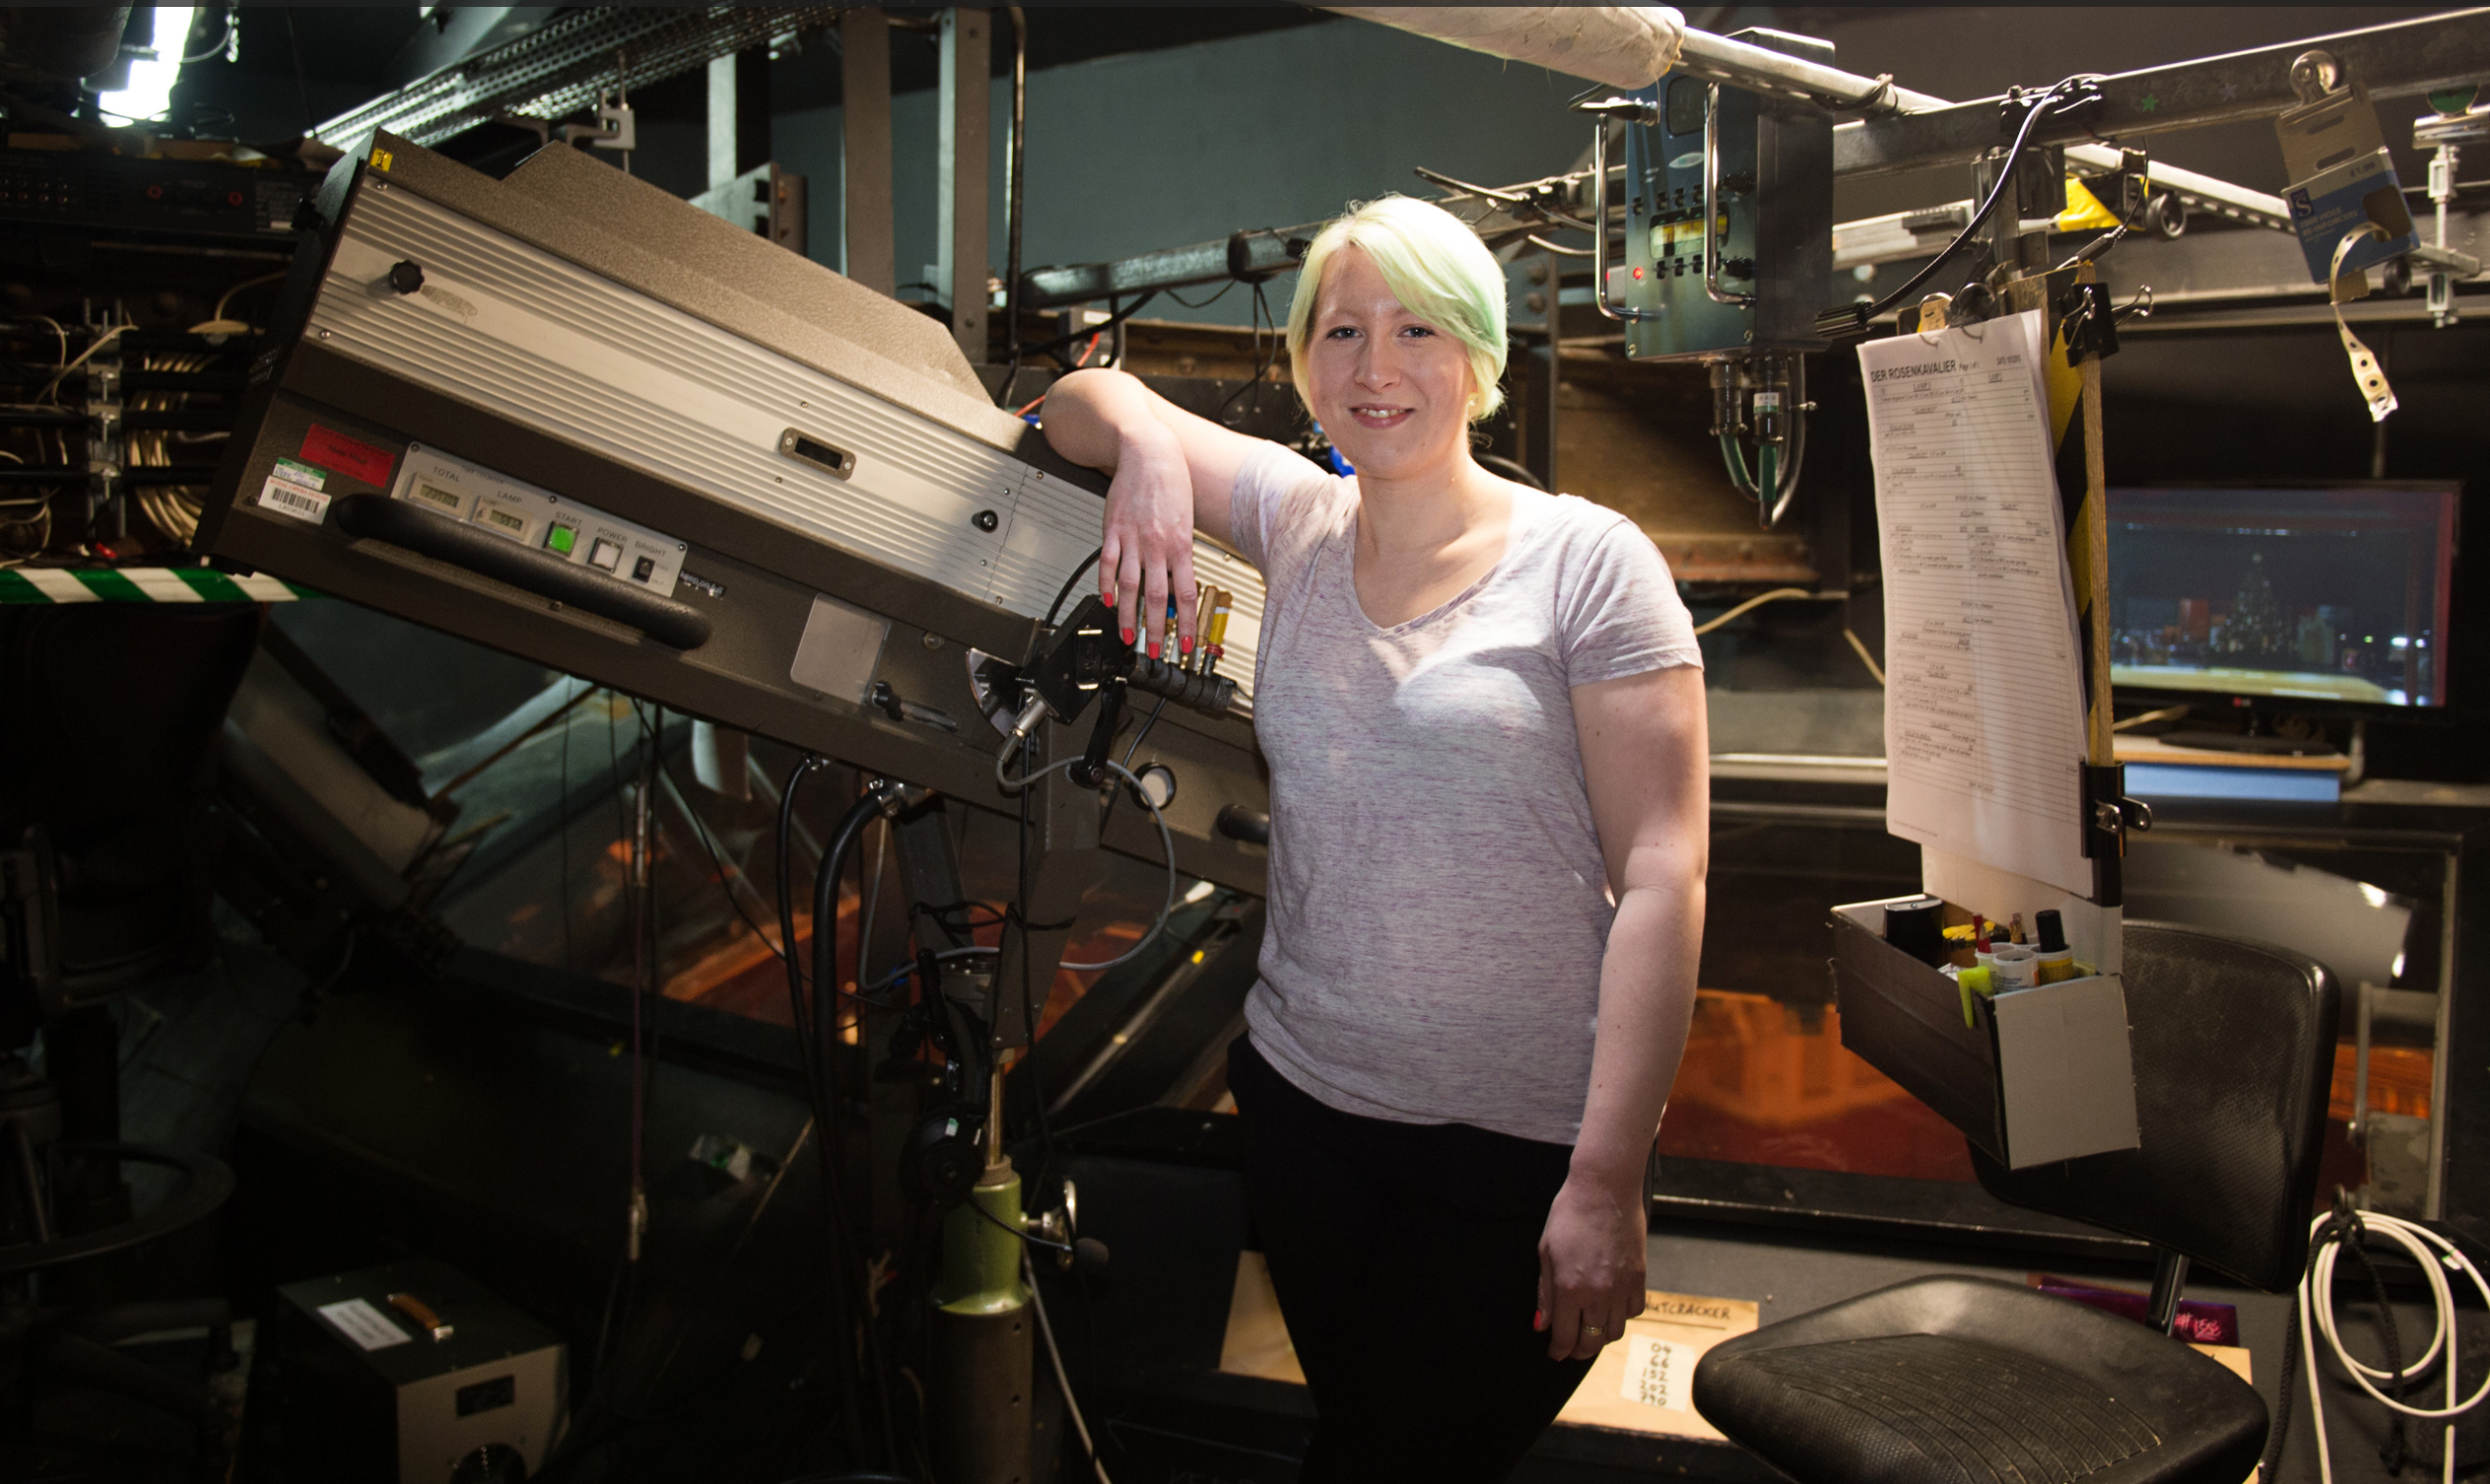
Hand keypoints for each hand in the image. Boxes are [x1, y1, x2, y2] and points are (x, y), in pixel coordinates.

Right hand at [1099, 425, 1198, 660]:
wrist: (1149, 451)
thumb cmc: (1172, 482)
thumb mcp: (1186, 520)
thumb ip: (1181, 552)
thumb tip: (1178, 581)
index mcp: (1181, 544)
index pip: (1186, 593)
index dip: (1188, 623)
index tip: (1188, 645)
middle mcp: (1157, 544)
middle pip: (1157, 597)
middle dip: (1156, 629)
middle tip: (1153, 651)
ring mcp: (1133, 538)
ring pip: (1130, 586)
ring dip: (1129, 615)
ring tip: (1128, 635)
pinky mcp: (1113, 529)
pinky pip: (1108, 563)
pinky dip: (1106, 585)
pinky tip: (1108, 601)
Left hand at [1535, 1167, 1646, 1360]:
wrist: (1605, 1188)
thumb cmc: (1570, 1214)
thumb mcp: (1546, 1251)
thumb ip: (1545, 1292)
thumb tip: (1541, 1324)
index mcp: (1569, 1288)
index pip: (1565, 1337)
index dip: (1558, 1351)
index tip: (1554, 1353)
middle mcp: (1598, 1293)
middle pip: (1591, 1342)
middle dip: (1578, 1350)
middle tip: (1570, 1347)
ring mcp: (1622, 1286)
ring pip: (1615, 1332)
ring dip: (1600, 1337)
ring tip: (1590, 1328)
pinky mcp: (1640, 1276)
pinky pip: (1634, 1311)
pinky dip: (1622, 1316)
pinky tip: (1611, 1308)